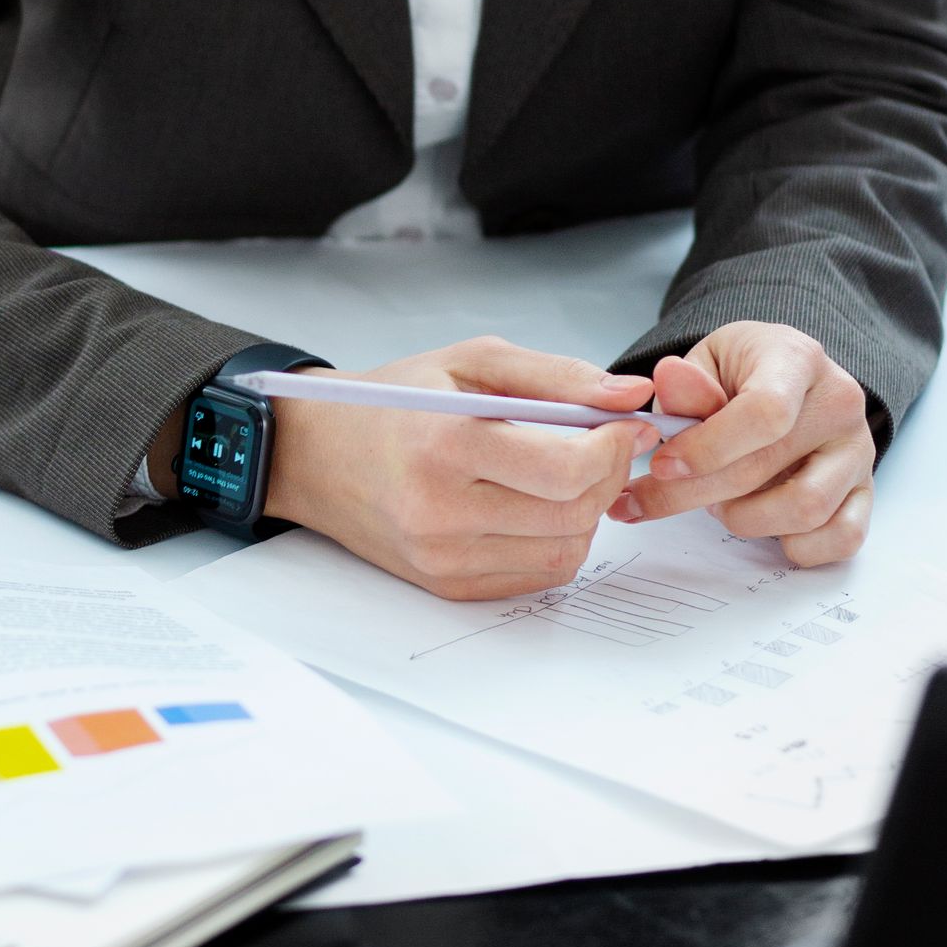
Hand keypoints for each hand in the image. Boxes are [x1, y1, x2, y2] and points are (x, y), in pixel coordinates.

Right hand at [266, 337, 653, 600]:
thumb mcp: (470, 362)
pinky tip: (538, 505)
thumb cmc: (393, 401)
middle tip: (604, 445)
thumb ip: (558, 375)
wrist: (316, 454)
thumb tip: (630, 395)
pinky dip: (556, 541)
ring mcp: (443, 556)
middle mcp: (439, 510)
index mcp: (445, 443)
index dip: (612, 448)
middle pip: (572, 513)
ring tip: (566, 473)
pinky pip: (537, 575)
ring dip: (586, 512)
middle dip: (607, 476)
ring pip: (564, 551)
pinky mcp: (448, 585)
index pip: (565, 469)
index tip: (622, 425)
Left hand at [611, 322, 874, 565]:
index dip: (708, 448)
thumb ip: (687, 385)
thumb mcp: (705, 364)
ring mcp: (858, 451)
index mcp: (798, 358)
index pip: (764, 412)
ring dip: (745, 519)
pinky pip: (841, 539)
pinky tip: (763, 525)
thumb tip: (669, 379)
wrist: (785, 384)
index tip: (662, 466)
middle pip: (769, 467)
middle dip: (697, 494)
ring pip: (806, 510)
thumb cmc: (739, 375)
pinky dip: (796, 546)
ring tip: (718, 502)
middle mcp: (839, 403)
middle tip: (648, 500)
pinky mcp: (865, 492)